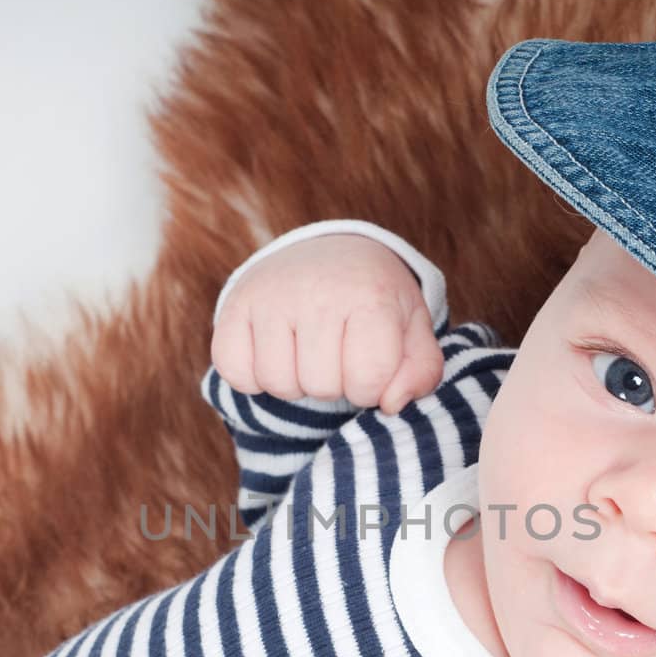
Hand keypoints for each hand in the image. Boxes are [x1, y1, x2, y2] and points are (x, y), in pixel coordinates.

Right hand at [210, 233, 442, 415]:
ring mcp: (271, 295)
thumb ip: (420, 371)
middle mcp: (318, 290)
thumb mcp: (412, 328)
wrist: (330, 252)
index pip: (369, 381)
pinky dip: (253, 378)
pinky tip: (274, 353)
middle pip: (321, 387)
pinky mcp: (234, 304)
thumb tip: (391, 404)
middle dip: (334, 384)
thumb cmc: (376, 302)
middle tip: (337, 354)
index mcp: (371, 295)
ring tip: (308, 353)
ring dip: (296, 383)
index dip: (372, 388)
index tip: (371, 363)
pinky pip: (235, 372)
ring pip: (278, 384)